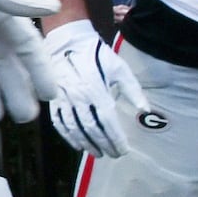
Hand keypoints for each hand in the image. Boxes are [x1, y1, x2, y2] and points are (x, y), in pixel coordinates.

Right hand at [40, 19, 151, 159]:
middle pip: (92, 129)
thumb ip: (132, 90)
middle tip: (114, 155)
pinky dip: (68, 137)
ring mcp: (63, 99)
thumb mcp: (119, 68)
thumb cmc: (97, 55)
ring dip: (87, 144)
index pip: (107, 121)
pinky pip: (59, 123)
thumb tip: (145, 110)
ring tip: (98, 154)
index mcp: (97, 90)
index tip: (124, 150)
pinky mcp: (53, 100)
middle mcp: (79, 97)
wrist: (68, 41)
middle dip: (104, 145)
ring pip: (75, 129)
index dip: (116, 138)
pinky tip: (78, 146)